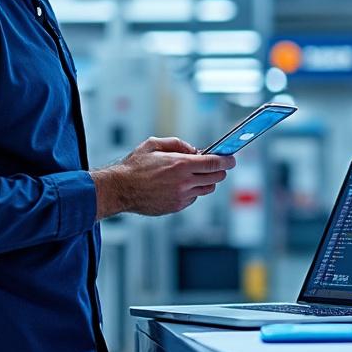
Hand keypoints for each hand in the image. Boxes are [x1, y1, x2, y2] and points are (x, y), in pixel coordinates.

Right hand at [90, 137, 235, 217]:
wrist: (119, 189)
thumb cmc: (134, 166)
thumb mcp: (153, 144)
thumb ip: (177, 144)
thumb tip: (194, 149)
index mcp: (180, 164)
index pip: (214, 163)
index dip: (227, 160)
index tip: (232, 158)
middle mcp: (184, 182)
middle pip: (216, 178)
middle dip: (220, 170)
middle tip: (216, 165)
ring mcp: (181, 197)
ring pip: (207, 189)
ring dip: (207, 181)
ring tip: (195, 174)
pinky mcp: (176, 207)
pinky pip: (193, 198)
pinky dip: (193, 191)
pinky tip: (180, 185)